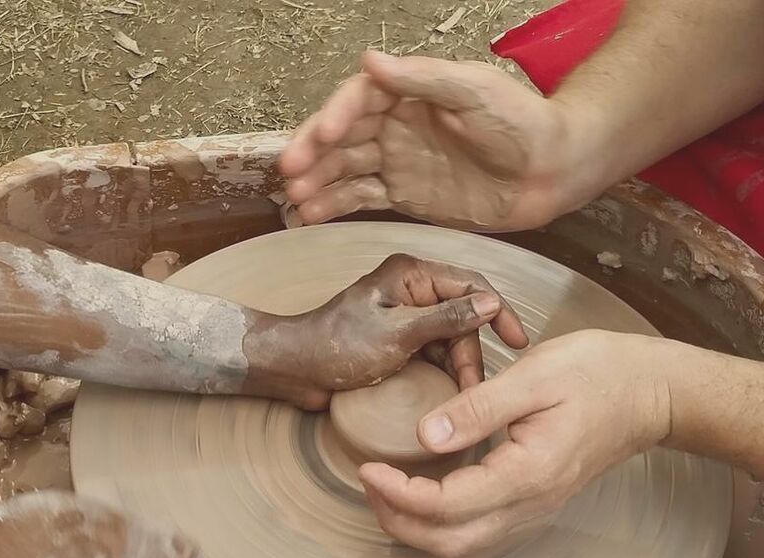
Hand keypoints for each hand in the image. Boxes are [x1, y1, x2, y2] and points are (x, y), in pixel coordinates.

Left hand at [253, 253, 527, 408]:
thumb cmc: (338, 346)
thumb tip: (490, 303)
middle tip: (475, 387)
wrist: (296, 369)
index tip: (518, 341)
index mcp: (412, 275)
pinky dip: (442, 369)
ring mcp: (405, 315)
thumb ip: (446, 318)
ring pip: (450, 337)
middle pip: (462, 316)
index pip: (472, 285)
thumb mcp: (398, 334)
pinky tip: (449, 391)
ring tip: (464, 395)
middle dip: (472, 351)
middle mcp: (412, 289)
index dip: (498, 312)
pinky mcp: (398, 339)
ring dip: (459, 364)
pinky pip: (432, 351)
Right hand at [280, 51, 582, 230]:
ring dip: (318, 183)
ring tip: (294, 199)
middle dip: (314, 154)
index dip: (336, 116)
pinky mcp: (404, 196)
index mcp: (409, 94)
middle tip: (290, 171)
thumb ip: (420, 79)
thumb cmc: (520, 123)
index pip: (359, 100)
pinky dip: (337, 206)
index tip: (324, 136)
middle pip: (343, 137)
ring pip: (346, 171)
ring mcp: (398, 162)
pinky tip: (312, 214)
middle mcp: (396, 126)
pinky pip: (363, 199)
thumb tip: (369, 61)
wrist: (548, 172)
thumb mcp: (472, 90)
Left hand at [359, 331, 672, 557]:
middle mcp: (529, 504)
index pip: (445, 505)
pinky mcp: (532, 500)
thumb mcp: (534, 377)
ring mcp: (533, 508)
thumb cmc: (597, 375)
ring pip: (462, 544)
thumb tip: (423, 436)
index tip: (369, 468)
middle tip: (368, 483)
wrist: (648, 392)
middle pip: (448, 542)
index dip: (398, 493)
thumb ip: (477, 408)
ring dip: (416, 527)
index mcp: (527, 473)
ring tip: (386, 490)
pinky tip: (423, 491)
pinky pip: (478, 529)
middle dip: (398, 521)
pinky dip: (440, 522)